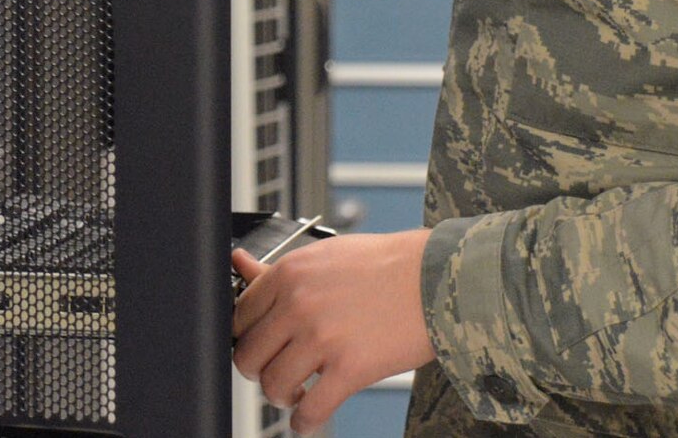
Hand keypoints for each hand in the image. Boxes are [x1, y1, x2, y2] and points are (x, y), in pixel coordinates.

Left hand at [231, 229, 436, 434]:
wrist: (438, 277)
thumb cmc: (387, 264)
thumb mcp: (325, 255)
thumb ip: (280, 269)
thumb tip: (240, 263)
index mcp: (290, 272)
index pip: (239, 315)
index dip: (246, 337)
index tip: (258, 345)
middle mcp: (299, 304)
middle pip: (248, 355)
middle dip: (258, 370)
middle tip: (275, 370)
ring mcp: (323, 338)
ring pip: (273, 385)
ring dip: (281, 396)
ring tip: (296, 391)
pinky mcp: (350, 369)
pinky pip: (309, 410)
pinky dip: (303, 422)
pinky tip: (308, 418)